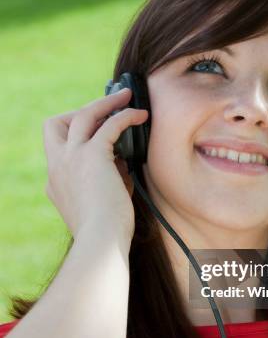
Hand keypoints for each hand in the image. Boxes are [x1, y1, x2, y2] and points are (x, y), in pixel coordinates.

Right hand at [43, 88, 147, 241]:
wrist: (101, 242)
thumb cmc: (107, 231)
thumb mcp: (103, 202)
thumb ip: (109, 179)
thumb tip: (123, 160)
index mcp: (56, 182)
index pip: (60, 150)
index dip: (79, 140)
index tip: (102, 139)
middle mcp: (58, 167)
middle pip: (56, 124)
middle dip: (80, 112)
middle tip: (106, 110)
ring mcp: (71, 159)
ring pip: (81, 115)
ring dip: (104, 102)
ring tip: (126, 95)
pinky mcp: (91, 156)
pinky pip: (109, 124)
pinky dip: (125, 115)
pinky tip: (141, 115)